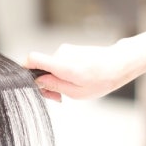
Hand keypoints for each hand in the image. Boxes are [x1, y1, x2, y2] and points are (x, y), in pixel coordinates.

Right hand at [24, 42, 139, 100]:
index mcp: (63, 66)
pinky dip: (62, 73)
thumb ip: (55, 86)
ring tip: (72, 89)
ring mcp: (65, 50)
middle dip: (45, 82)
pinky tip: (76, 80)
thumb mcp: (78, 92)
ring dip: (56, 79)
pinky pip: (58, 63)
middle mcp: (61, 54)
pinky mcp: (69, 49)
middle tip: (58, 96)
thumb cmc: (102, 79)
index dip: (25, 70)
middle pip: (40, 67)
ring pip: (50, 66)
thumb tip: (38, 82)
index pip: (33, 59)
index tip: (30, 82)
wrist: (120, 63)